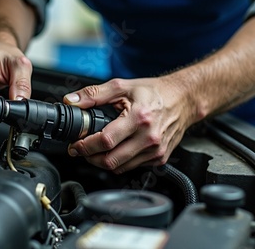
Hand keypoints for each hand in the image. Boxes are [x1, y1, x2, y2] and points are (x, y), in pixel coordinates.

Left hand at [63, 76, 196, 173]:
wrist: (182, 99)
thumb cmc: (154, 92)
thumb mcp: (122, 87)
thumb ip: (94, 94)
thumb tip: (72, 101)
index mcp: (139, 118)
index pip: (106, 141)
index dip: (86, 145)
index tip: (76, 145)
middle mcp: (149, 138)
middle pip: (111, 160)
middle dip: (90, 157)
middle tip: (82, 149)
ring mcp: (156, 151)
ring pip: (120, 168)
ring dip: (103, 162)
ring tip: (96, 150)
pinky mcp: (160, 158)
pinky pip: (133, 167)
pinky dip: (120, 162)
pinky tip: (117, 150)